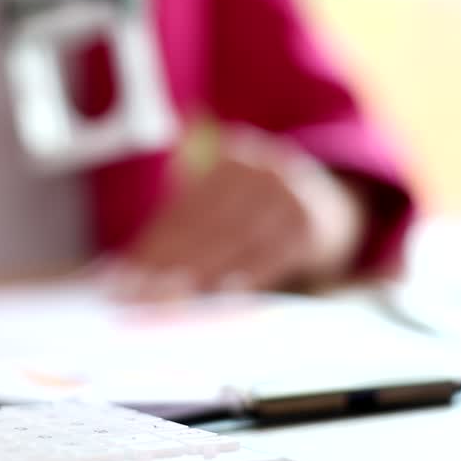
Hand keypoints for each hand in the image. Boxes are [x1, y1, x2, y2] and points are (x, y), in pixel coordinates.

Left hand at [111, 129, 368, 300]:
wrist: (341, 204)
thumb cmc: (269, 214)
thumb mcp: (235, 204)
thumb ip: (192, 229)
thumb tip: (130, 269)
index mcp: (229, 160)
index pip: (181, 210)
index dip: (148, 246)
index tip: (119, 278)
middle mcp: (256, 170)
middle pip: (202, 224)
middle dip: (164, 264)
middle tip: (134, 296)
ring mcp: (286, 193)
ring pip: (231, 239)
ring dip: (196, 274)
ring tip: (165, 300)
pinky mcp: (311, 224)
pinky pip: (271, 252)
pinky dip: (246, 273)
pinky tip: (222, 293)